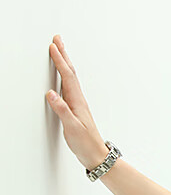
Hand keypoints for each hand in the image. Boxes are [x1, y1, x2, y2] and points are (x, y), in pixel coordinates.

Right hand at [46, 35, 107, 169]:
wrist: (96, 155)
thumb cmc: (86, 143)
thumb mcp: (72, 127)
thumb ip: (62, 110)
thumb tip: (51, 94)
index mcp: (77, 102)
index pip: (67, 77)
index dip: (60, 61)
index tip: (53, 47)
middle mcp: (78, 100)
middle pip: (70, 72)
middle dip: (63, 55)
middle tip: (57, 40)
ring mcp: (77, 104)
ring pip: (70, 78)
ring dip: (64, 63)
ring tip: (60, 51)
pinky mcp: (75, 109)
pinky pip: (69, 87)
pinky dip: (64, 76)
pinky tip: (62, 76)